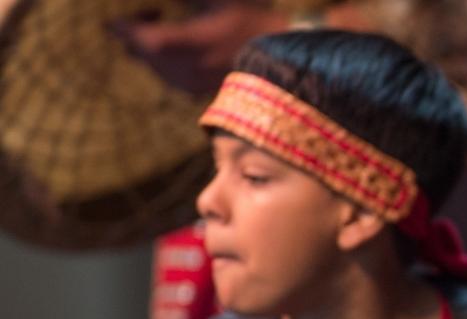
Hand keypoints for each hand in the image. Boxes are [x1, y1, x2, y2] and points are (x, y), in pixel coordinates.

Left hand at [110, 3, 291, 96]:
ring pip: (154, 68)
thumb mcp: (218, 1)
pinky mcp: (199, 90)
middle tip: (149, 15)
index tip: (113, 21)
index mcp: (186, 42)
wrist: (282, 59)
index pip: (141, 38)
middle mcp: (184, 66)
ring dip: (150, 50)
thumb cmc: (251, 23)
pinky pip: (168, 78)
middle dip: (136, 36)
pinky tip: (176, 52)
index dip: (124, 28)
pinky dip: (163, 64)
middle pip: (143, 54)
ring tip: (164, 32)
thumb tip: (167, 1)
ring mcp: (191, 82)